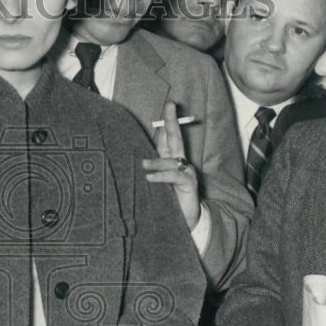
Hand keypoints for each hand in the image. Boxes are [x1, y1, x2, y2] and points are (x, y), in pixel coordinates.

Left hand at [143, 101, 200, 228]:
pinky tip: (150, 178)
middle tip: (170, 106)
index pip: (170, 137)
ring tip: (144, 165)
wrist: (186, 221)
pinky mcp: (190, 185)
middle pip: (177, 138)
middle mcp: (181, 163)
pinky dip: (161, 175)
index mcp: (172, 160)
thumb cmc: (169, 200)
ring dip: (157, 162)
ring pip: (172, 160)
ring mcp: (187, 173)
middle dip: (172, 121)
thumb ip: (150, 168)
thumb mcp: (156, 182)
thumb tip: (135, 157)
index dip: (169, 121)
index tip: (169, 104)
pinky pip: (175, 176)